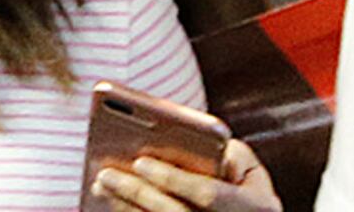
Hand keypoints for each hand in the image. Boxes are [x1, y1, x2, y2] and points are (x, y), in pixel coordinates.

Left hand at [93, 131, 279, 211]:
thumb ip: (231, 155)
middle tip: (106, 174)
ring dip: (127, 207)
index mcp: (252, 207)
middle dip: (138, 193)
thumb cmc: (247, 194)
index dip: (173, 179)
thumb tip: (204, 148)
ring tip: (101, 183)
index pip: (207, 194)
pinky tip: (113, 201)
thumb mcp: (251, 173)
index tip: (140, 162)